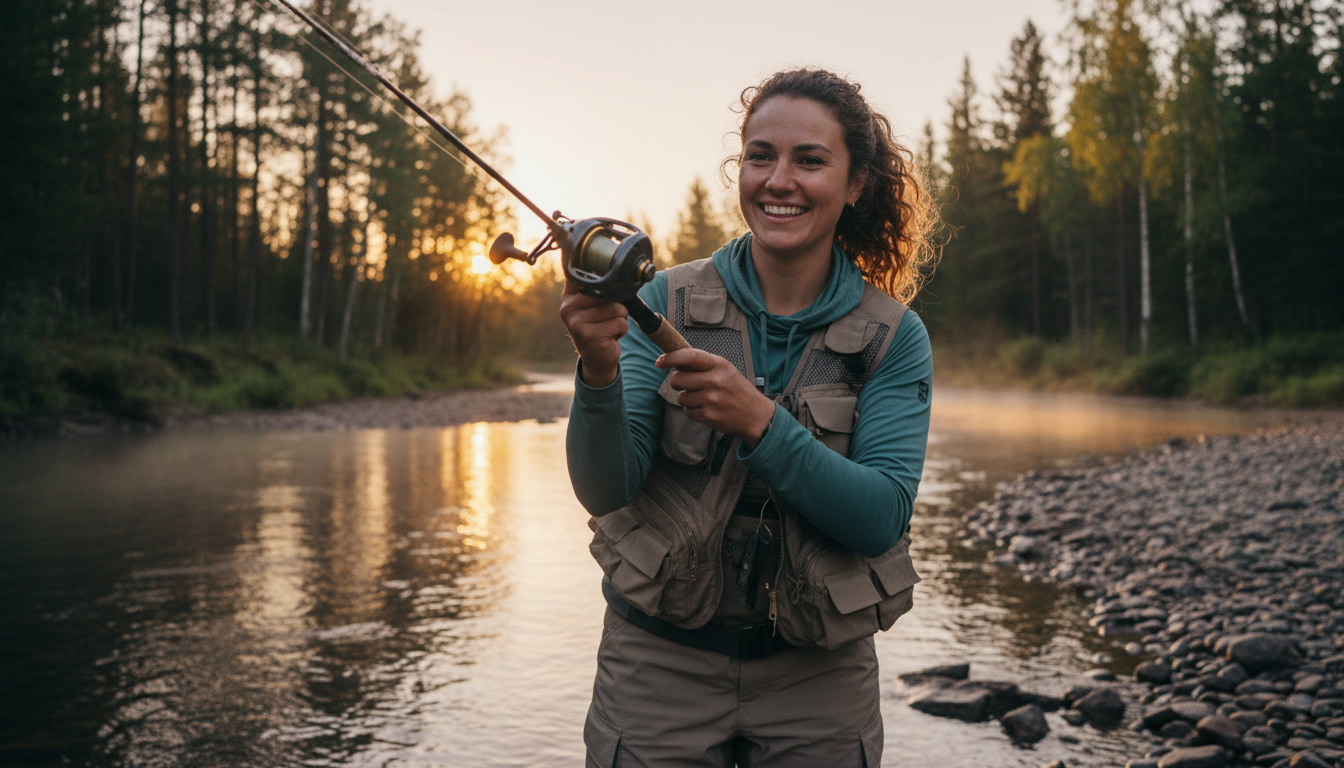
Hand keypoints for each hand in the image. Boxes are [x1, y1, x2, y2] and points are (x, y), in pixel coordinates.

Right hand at [559, 279, 626, 387]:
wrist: (597, 358)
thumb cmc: (600, 326)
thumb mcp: (595, 305)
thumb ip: (599, 287)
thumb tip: (617, 269)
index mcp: (569, 295)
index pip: (584, 275)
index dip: (601, 275)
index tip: (603, 282)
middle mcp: (568, 307)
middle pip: (608, 291)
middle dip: (616, 304)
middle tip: (606, 317)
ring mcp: (576, 322)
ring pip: (616, 308)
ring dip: (620, 318)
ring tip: (608, 326)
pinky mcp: (588, 335)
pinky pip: (620, 323)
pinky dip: (621, 330)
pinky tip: (610, 336)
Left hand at [656, 349, 776, 449]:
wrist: (755, 415)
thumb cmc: (737, 390)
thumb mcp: (725, 370)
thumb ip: (703, 365)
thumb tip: (674, 361)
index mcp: (719, 365)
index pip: (690, 356)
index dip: (671, 358)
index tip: (659, 361)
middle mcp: (715, 381)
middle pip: (678, 379)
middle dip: (678, 383)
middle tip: (688, 384)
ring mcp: (711, 400)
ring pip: (681, 397)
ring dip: (687, 398)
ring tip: (704, 398)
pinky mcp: (709, 416)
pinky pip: (687, 411)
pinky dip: (693, 410)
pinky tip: (707, 408)